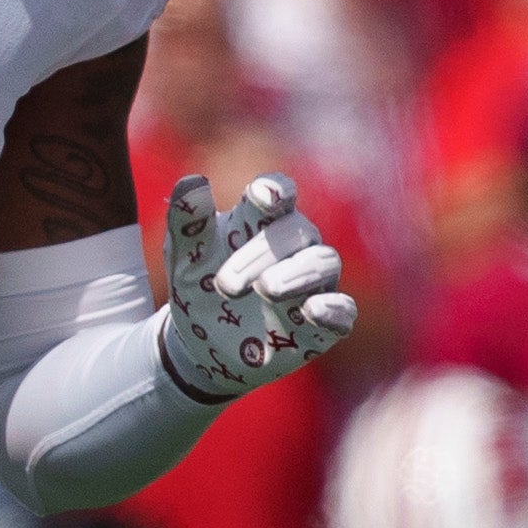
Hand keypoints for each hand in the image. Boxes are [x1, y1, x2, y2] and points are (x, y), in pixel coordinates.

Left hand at [156, 167, 354, 397]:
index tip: (263, 196)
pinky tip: (312, 310)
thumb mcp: (183, 257)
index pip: (280, 194)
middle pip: (297, 231)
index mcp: (261, 221)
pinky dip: (333, 308)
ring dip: (297, 273)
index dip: (276, 191)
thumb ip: (188, 220)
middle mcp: (294, 247)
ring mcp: (312, 285)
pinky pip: (344, 310)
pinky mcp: (323, 324)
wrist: (200, 346)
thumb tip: (192, 182)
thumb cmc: (198, 287)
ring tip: (266, 288)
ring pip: (325, 262)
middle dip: (262, 253)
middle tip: (225, 284)